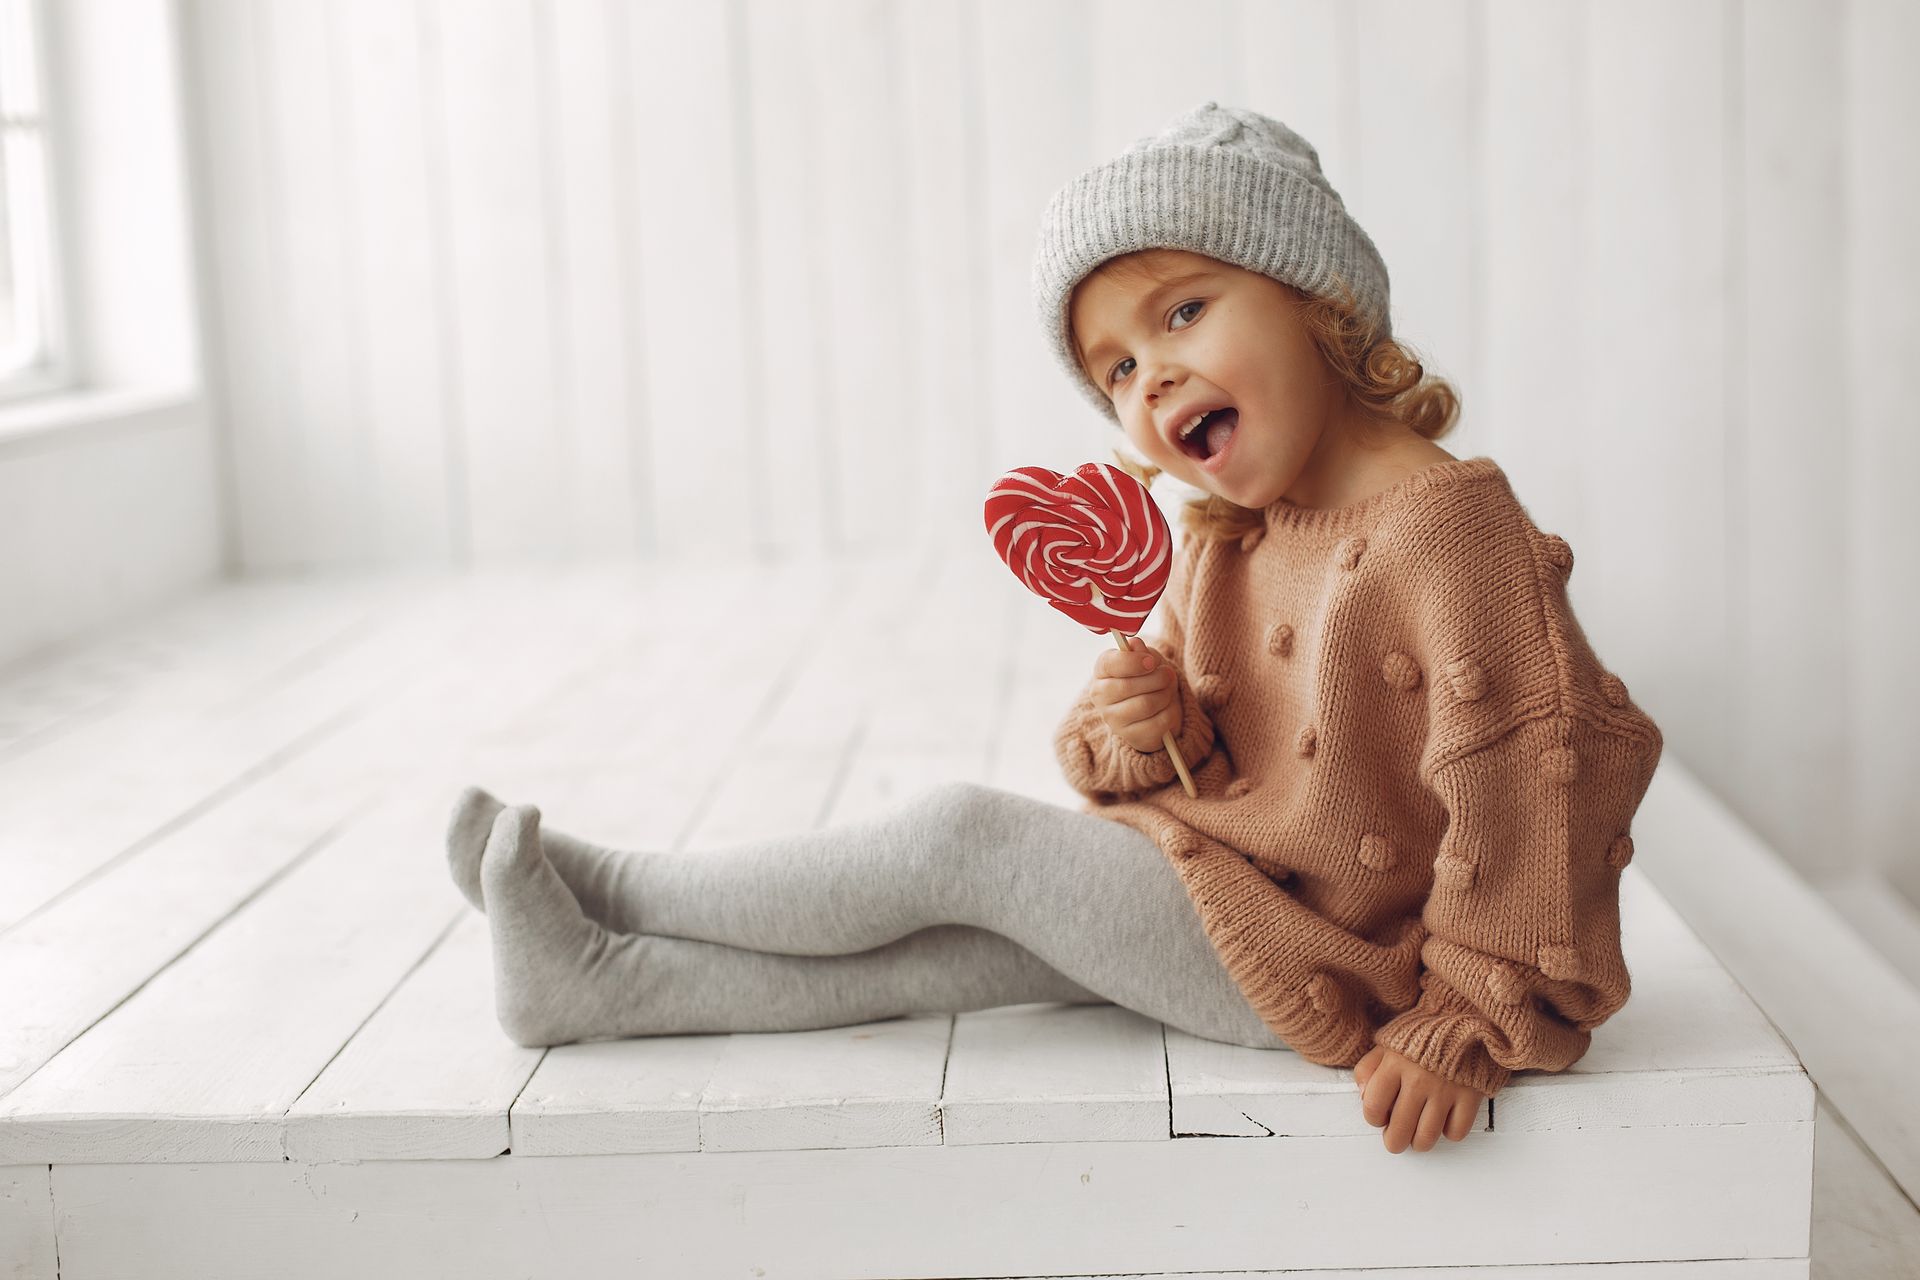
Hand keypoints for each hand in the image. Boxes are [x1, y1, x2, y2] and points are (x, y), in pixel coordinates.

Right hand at [1090, 634, 1181, 751]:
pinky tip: (1167, 708)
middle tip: (1168, 675)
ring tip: (1168, 689)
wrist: (1155, 709)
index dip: (1132, 661)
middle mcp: (1101, 697)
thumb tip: (1135, 644)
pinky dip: (1171, 712)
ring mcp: (1114, 720)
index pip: (1109, 664)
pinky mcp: (1132, 737)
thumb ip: (1141, 652)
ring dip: (1165, 693)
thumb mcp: (1147, 660)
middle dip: (1156, 678)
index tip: (1152, 661)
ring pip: (1146, 704)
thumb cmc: (1148, 678)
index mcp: (1102, 672)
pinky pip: (1158, 722)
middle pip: (1129, 686)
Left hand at [1353, 1045, 1485, 1153]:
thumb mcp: (1386, 1044)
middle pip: (1399, 1131)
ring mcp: (1445, 1090)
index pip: (1373, 1107)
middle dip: (1394, 1142)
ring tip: (1417, 1135)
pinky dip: (1449, 1132)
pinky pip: (1456, 1132)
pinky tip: (1444, 1120)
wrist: (1462, 1017)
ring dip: (1419, 1142)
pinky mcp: (1470, 1096)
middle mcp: (1418, 1080)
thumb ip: (1367, 1069)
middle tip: (1396, 1139)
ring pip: (1427, 1137)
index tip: (1380, 1118)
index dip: (1373, 1119)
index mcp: (1394, 1064)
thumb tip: (1363, 1098)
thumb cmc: (1421, 1036)